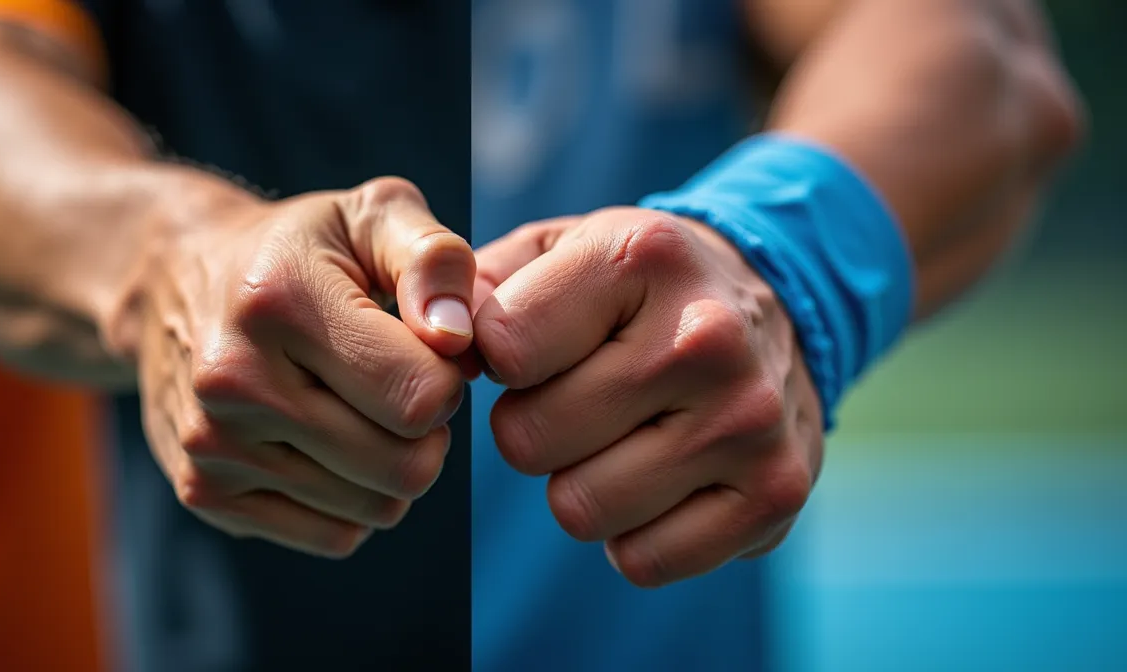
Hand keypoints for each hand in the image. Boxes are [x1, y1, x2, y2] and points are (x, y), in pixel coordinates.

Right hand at [108, 172, 473, 557]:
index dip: (448, 376)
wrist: (175, 282)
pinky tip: (325, 442)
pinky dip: (352, 499)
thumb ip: (433, 259)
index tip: (424, 347)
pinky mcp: (205, 494)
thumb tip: (457, 338)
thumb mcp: (372, 213)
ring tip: (360, 407)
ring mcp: (211, 447)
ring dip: (392, 465)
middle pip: (406, 465)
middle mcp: (232, 382)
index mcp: (279, 303)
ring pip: (378, 509)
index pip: (421, 397)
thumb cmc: (300, 248)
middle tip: (399, 384)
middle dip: (428, 429)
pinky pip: (336, 536)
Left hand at [472, 207, 823, 586]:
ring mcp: (748, 422)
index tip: (532, 348)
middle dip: (530, 427)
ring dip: (579, 484)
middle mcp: (706, 337)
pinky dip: (633, 533)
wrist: (780, 302)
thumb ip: (479, 283)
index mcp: (643, 257)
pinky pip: (643, 561)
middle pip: (529, 440)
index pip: (503, 347)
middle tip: (575, 399)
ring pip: (580, 510)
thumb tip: (441, 342)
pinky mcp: (775, 495)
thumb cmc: (638, 287)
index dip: (498, 359)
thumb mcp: (560, 246)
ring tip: (620, 436)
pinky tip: (659, 478)